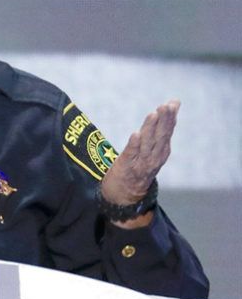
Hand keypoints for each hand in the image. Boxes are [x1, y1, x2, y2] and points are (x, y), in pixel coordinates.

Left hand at [100, 100, 179, 227]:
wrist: (125, 196)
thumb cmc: (137, 168)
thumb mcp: (151, 151)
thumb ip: (157, 132)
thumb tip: (166, 109)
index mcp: (161, 152)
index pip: (167, 132)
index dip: (170, 118)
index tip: (173, 103)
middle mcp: (154, 157)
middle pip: (160, 136)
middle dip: (164, 120)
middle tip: (166, 105)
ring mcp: (141, 163)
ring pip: (147, 143)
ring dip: (150, 128)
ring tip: (153, 114)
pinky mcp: (126, 166)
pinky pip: (131, 154)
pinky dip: (134, 145)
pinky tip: (136, 134)